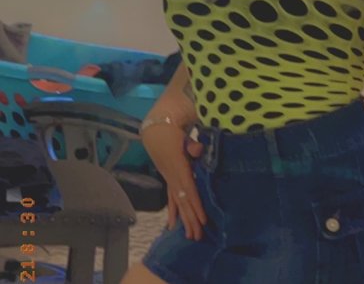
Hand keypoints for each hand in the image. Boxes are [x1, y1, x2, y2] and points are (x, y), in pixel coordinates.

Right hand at [143, 124, 205, 240]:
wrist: (156, 130)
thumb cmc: (173, 133)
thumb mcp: (183, 136)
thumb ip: (192, 145)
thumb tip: (199, 150)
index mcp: (179, 167)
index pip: (190, 190)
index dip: (196, 205)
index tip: (203, 220)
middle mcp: (173, 177)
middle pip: (183, 201)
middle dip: (191, 219)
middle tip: (198, 237)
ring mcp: (169, 179)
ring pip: (178, 203)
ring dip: (184, 219)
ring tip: (190, 236)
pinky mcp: (168, 179)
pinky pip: (171, 199)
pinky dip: (173, 212)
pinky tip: (172, 225)